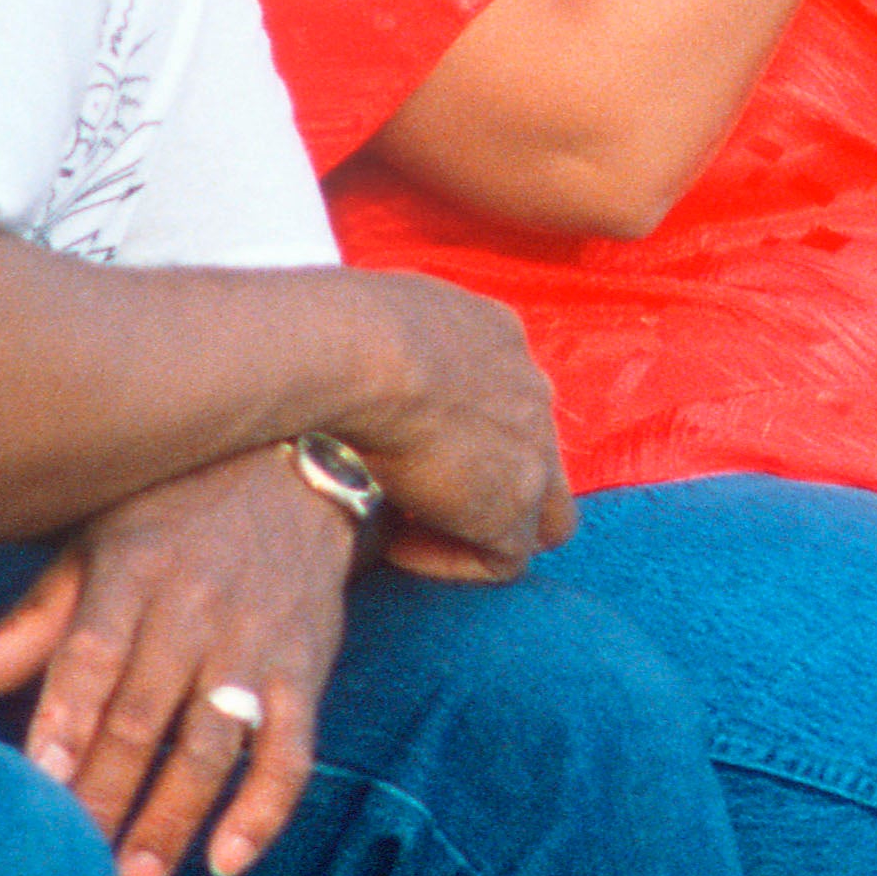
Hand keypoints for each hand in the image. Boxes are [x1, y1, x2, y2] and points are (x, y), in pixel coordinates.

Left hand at [0, 446, 351, 875]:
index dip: (67, 718)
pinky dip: (265, 809)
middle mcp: (197, 606)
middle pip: (146, 714)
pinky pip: (293, 750)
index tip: (41, 784)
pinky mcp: (308, 669)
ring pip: (214, 743)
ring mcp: (257, 642)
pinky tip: (227, 862)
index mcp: (133, 570)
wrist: (293, 471)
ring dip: (174, 818)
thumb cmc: (169, 519)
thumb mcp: (93, 548)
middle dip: (107, 794)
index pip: (94, 652)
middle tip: (70, 865)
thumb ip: (30, 623)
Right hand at [329, 271, 576, 581]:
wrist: (363, 354)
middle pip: (535, 454)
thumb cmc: (341, 330)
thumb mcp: (374, 315)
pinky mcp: (514, 508)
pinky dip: (449, 559)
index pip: (504, 395)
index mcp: (497, 338)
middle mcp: (529, 389)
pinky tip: (396, 547)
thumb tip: (353, 360)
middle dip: (485, 482)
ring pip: (533, 514)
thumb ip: (387, 341)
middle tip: (416, 499)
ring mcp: (533, 451)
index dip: (460, 433)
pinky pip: (501, 559)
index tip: (400, 445)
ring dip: (468, 528)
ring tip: (400, 532)